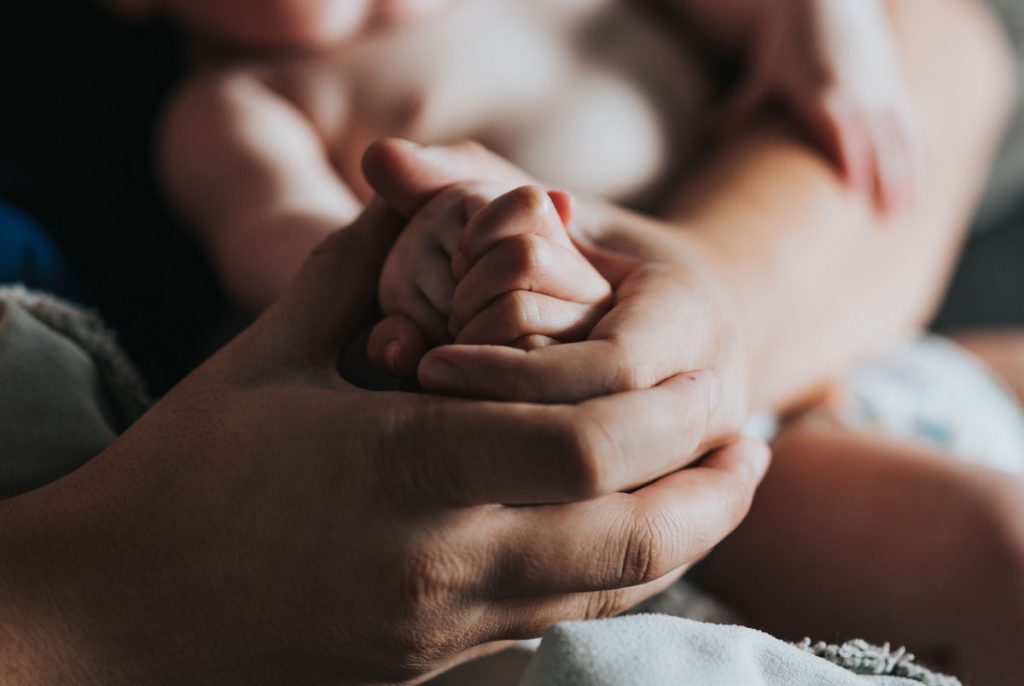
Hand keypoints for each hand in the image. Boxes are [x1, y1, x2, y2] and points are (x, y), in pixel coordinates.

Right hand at [0, 198, 768, 684]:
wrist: (112, 618)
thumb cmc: (181, 477)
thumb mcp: (262, 358)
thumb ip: (349, 270)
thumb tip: (407, 202)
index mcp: (402, 470)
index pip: (590, 447)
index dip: (675, 414)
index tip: (715, 379)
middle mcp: (442, 563)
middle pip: (638, 538)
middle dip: (716, 487)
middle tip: (752, 439)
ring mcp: (443, 629)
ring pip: (613, 595)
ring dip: (688, 537)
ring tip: (723, 486)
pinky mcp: (433, 665)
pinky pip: (559, 623)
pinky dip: (616, 577)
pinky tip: (628, 533)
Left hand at [722, 0, 919, 212]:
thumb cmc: (787, 40)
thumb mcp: (762, 72)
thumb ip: (739, 106)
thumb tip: (708, 129)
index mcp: (823, 91)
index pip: (841, 131)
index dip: (852, 161)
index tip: (855, 194)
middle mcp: (858, 91)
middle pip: (877, 141)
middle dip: (886, 181)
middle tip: (888, 221)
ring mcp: (881, 89)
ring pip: (901, 136)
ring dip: (908, 175)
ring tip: (908, 213)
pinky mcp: (895, 86)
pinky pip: (913, 123)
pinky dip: (921, 152)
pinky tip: (925, 182)